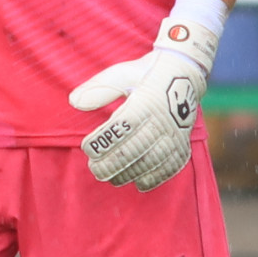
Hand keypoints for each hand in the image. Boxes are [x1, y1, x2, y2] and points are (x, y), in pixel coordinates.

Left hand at [68, 1, 222, 191]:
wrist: (184, 73)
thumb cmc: (144, 75)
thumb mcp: (120, 74)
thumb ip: (98, 89)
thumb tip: (73, 101)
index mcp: (146, 100)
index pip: (122, 126)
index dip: (103, 141)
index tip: (87, 149)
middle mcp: (163, 119)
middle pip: (135, 148)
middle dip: (112, 163)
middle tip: (95, 170)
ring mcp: (175, 133)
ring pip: (152, 161)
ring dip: (130, 174)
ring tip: (112, 178)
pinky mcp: (183, 142)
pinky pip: (171, 166)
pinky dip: (155, 178)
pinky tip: (139, 183)